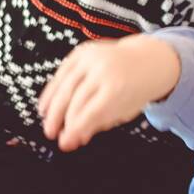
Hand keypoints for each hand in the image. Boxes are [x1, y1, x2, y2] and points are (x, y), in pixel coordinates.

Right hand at [37, 35, 180, 151]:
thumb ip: (98, 124)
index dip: (74, 130)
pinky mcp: (82, 51)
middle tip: (52, 134)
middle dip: (60, 120)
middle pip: (74, 99)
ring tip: (47, 123)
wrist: (148, 59)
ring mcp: (91, 57)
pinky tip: (45, 105)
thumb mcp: (124, 110)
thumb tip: (73, 140)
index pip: (90, 113)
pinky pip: (62, 72)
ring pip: (64, 86)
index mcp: (118, 88)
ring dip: (52, 107)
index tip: (64, 143)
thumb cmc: (135, 90)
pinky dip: (52, 90)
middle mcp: (103, 70)